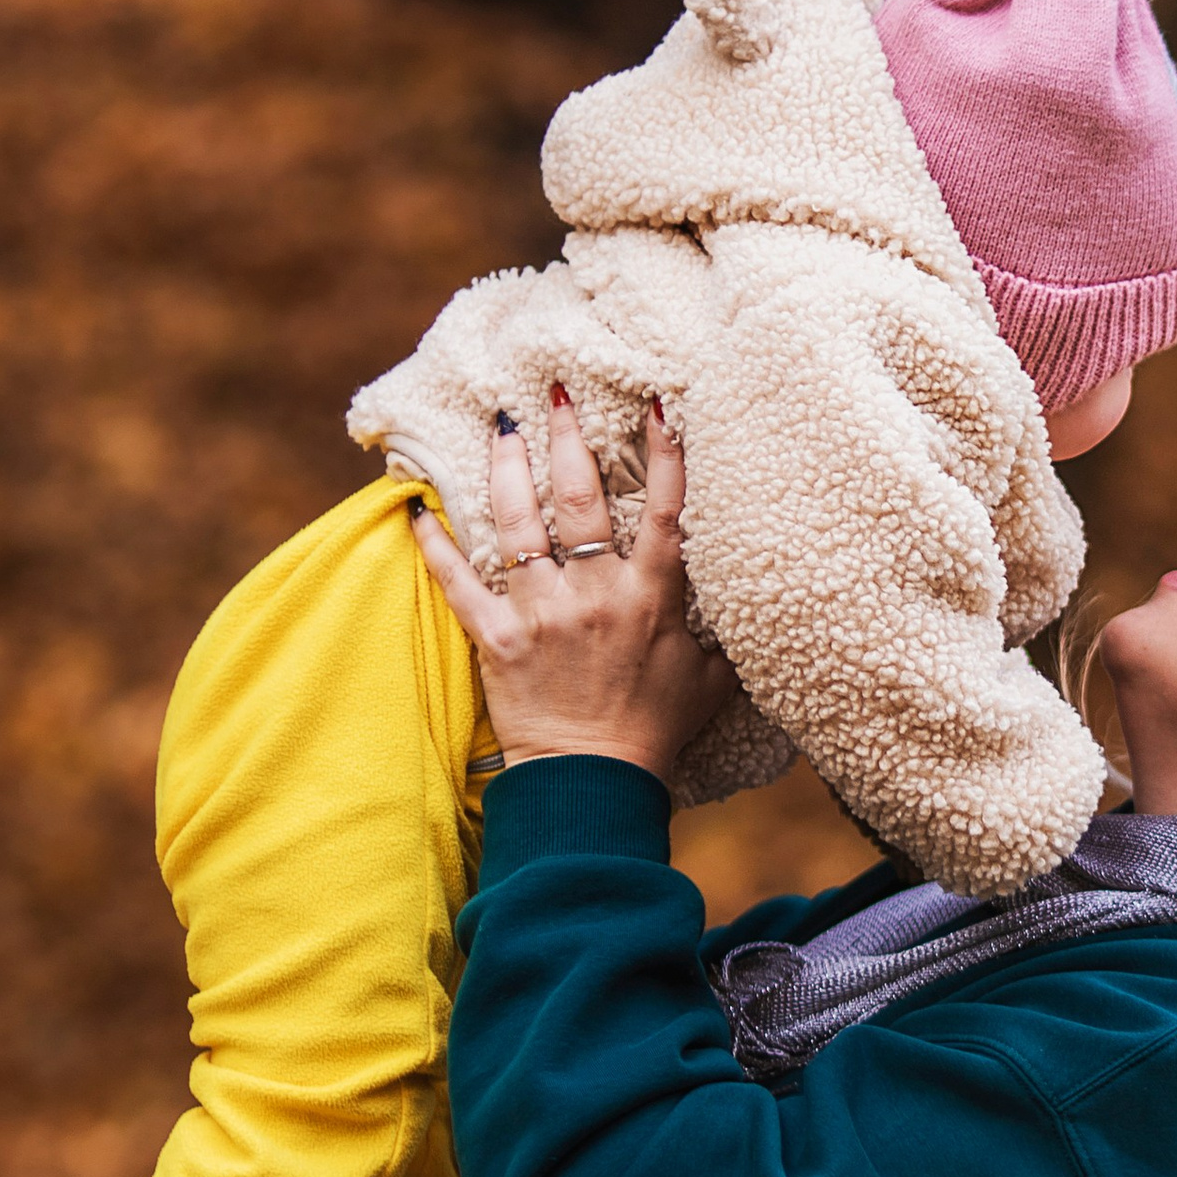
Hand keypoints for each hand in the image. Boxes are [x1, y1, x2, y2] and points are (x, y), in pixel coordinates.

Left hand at [411, 395, 731, 780]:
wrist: (594, 784)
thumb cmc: (655, 731)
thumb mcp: (712, 680)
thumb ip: (728, 633)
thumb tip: (759, 601)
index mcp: (651, 597)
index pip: (666, 510)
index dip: (664, 453)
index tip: (657, 403)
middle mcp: (595, 594)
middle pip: (579, 498)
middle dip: (568, 439)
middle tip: (556, 393)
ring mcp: (541, 613)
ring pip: (517, 525)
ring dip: (507, 468)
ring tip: (501, 426)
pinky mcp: (496, 639)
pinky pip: (458, 581)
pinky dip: (435, 543)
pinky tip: (418, 507)